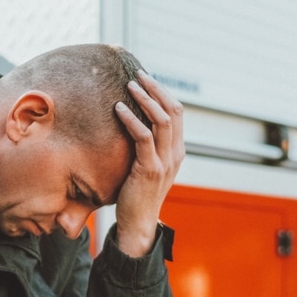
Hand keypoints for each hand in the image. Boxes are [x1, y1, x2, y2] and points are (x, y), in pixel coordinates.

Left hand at [113, 71, 184, 256]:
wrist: (139, 222)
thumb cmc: (137, 193)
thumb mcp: (148, 166)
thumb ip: (147, 146)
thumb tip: (133, 123)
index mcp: (177, 151)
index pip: (177, 113)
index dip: (163, 93)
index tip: (147, 79)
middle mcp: (175, 154)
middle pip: (172, 111)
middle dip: (156, 89)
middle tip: (139, 74)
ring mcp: (165, 161)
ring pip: (161, 120)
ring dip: (145, 99)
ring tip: (130, 85)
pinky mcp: (150, 169)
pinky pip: (143, 137)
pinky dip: (131, 120)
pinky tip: (118, 109)